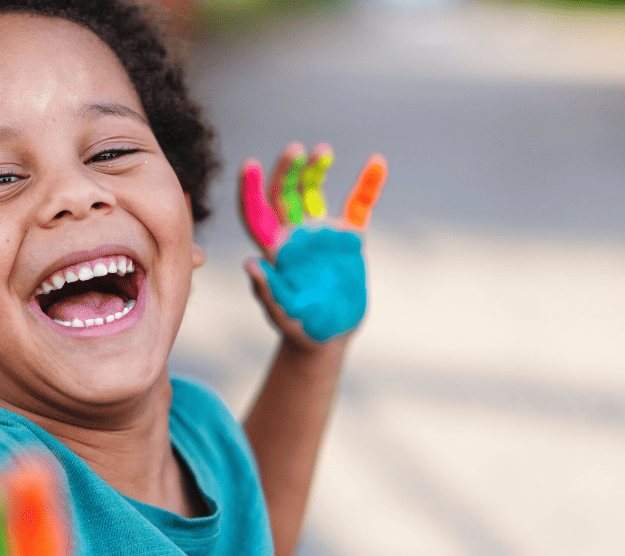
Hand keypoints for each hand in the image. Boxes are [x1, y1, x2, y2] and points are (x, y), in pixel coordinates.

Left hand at [238, 142, 386, 344]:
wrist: (327, 336)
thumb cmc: (298, 327)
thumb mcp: (282, 313)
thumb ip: (268, 291)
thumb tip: (250, 264)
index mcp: (274, 250)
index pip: (256, 214)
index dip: (250, 191)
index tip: (248, 165)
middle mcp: (294, 235)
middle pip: (284, 194)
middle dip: (287, 171)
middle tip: (295, 149)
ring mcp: (321, 233)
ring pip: (314, 192)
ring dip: (316, 170)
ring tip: (322, 151)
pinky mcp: (348, 238)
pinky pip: (359, 205)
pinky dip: (368, 184)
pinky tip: (377, 162)